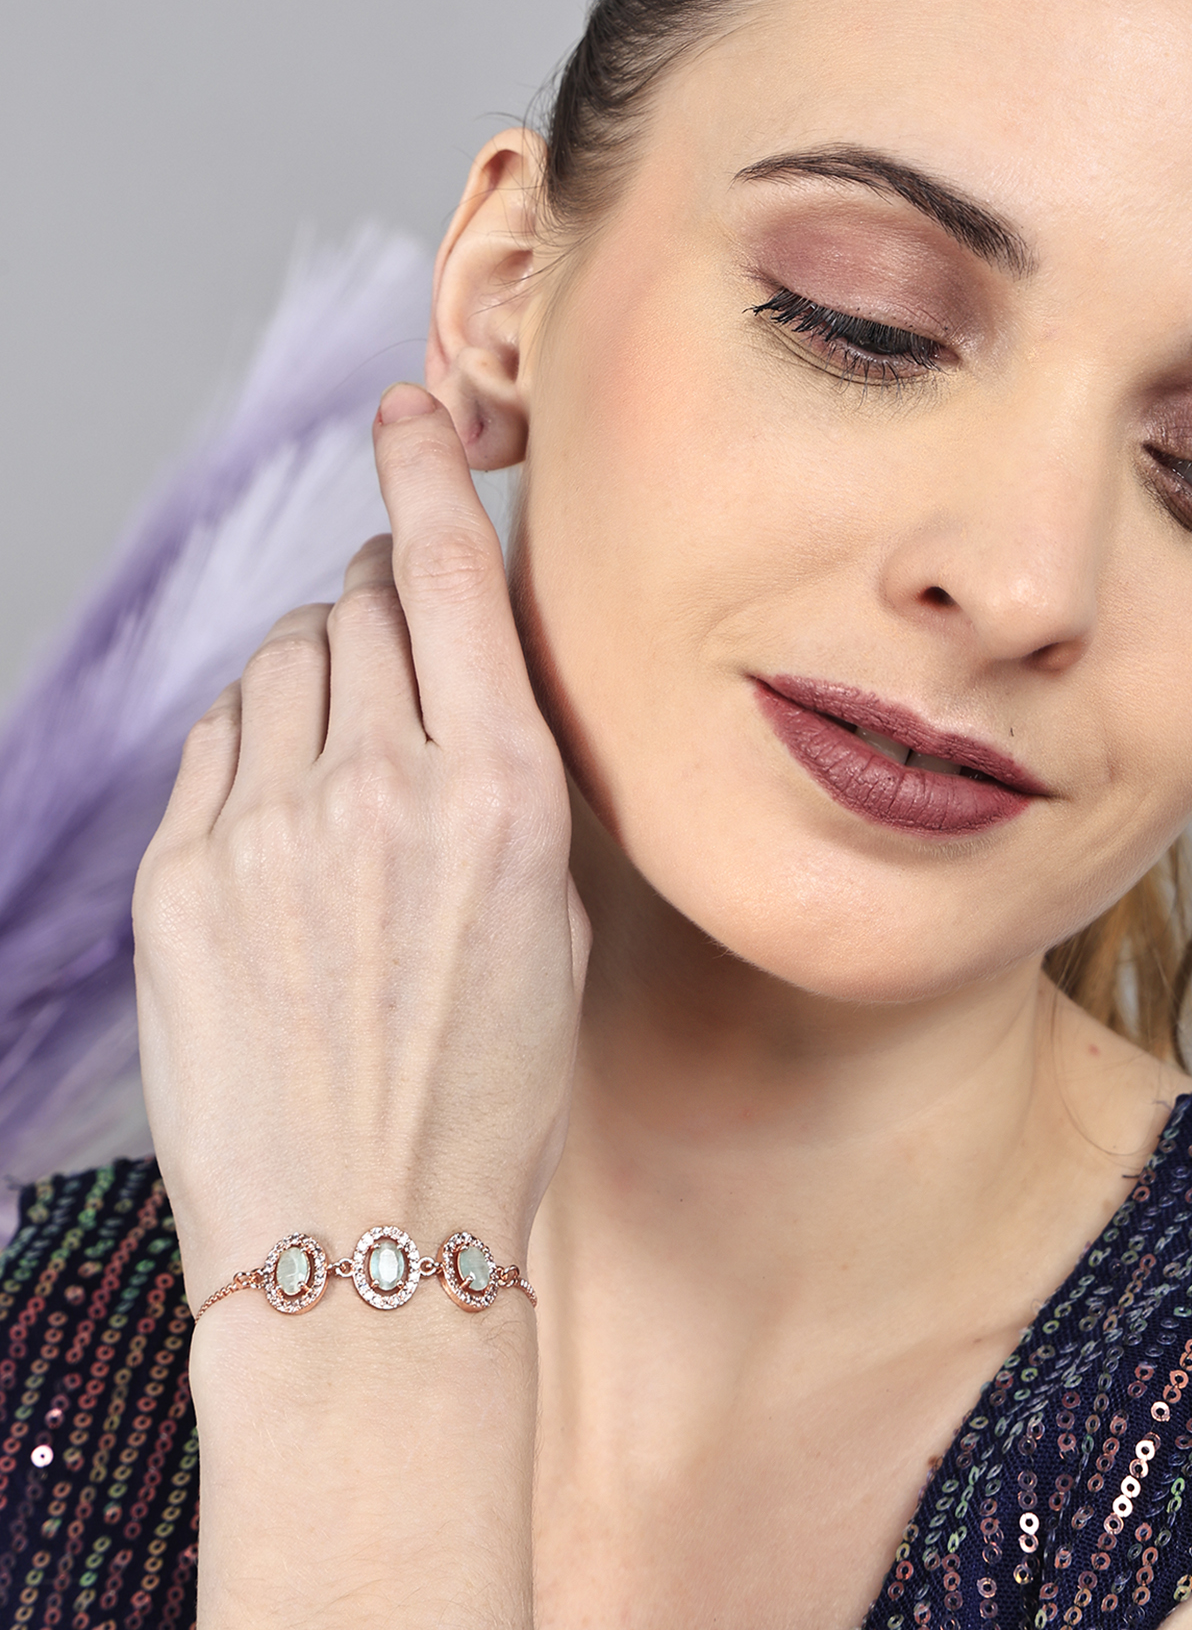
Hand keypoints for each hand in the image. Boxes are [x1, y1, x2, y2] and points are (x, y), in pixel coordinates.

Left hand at [133, 384, 588, 1308]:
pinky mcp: (180, 875)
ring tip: (348, 761)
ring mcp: (265, 826)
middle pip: (364, 603)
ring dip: (321, 674)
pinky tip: (286, 812)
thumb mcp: (551, 912)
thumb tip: (454, 668)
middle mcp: (379, 785)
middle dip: (386, 601)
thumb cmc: (486, 1090)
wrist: (367, 1239)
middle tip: (402, 646)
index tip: (408, 411)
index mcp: (499, 789)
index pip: (451, 570)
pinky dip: (256, 744)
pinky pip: (219, 741)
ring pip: (285, 662)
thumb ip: (504, 769)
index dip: (425, 470)